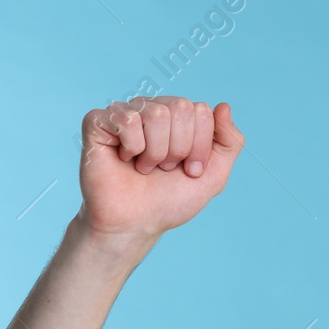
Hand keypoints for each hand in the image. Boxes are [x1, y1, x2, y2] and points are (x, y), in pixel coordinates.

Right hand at [76, 96, 244, 239]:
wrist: (136, 223)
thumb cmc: (170, 200)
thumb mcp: (214, 175)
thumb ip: (230, 142)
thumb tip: (223, 106)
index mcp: (179, 118)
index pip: (202, 111)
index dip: (199, 147)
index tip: (189, 170)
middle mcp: (152, 109)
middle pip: (181, 107)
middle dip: (179, 149)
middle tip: (164, 168)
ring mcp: (125, 113)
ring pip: (156, 114)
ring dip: (155, 152)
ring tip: (144, 166)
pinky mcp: (98, 121)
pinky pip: (127, 119)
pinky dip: (132, 147)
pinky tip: (124, 159)